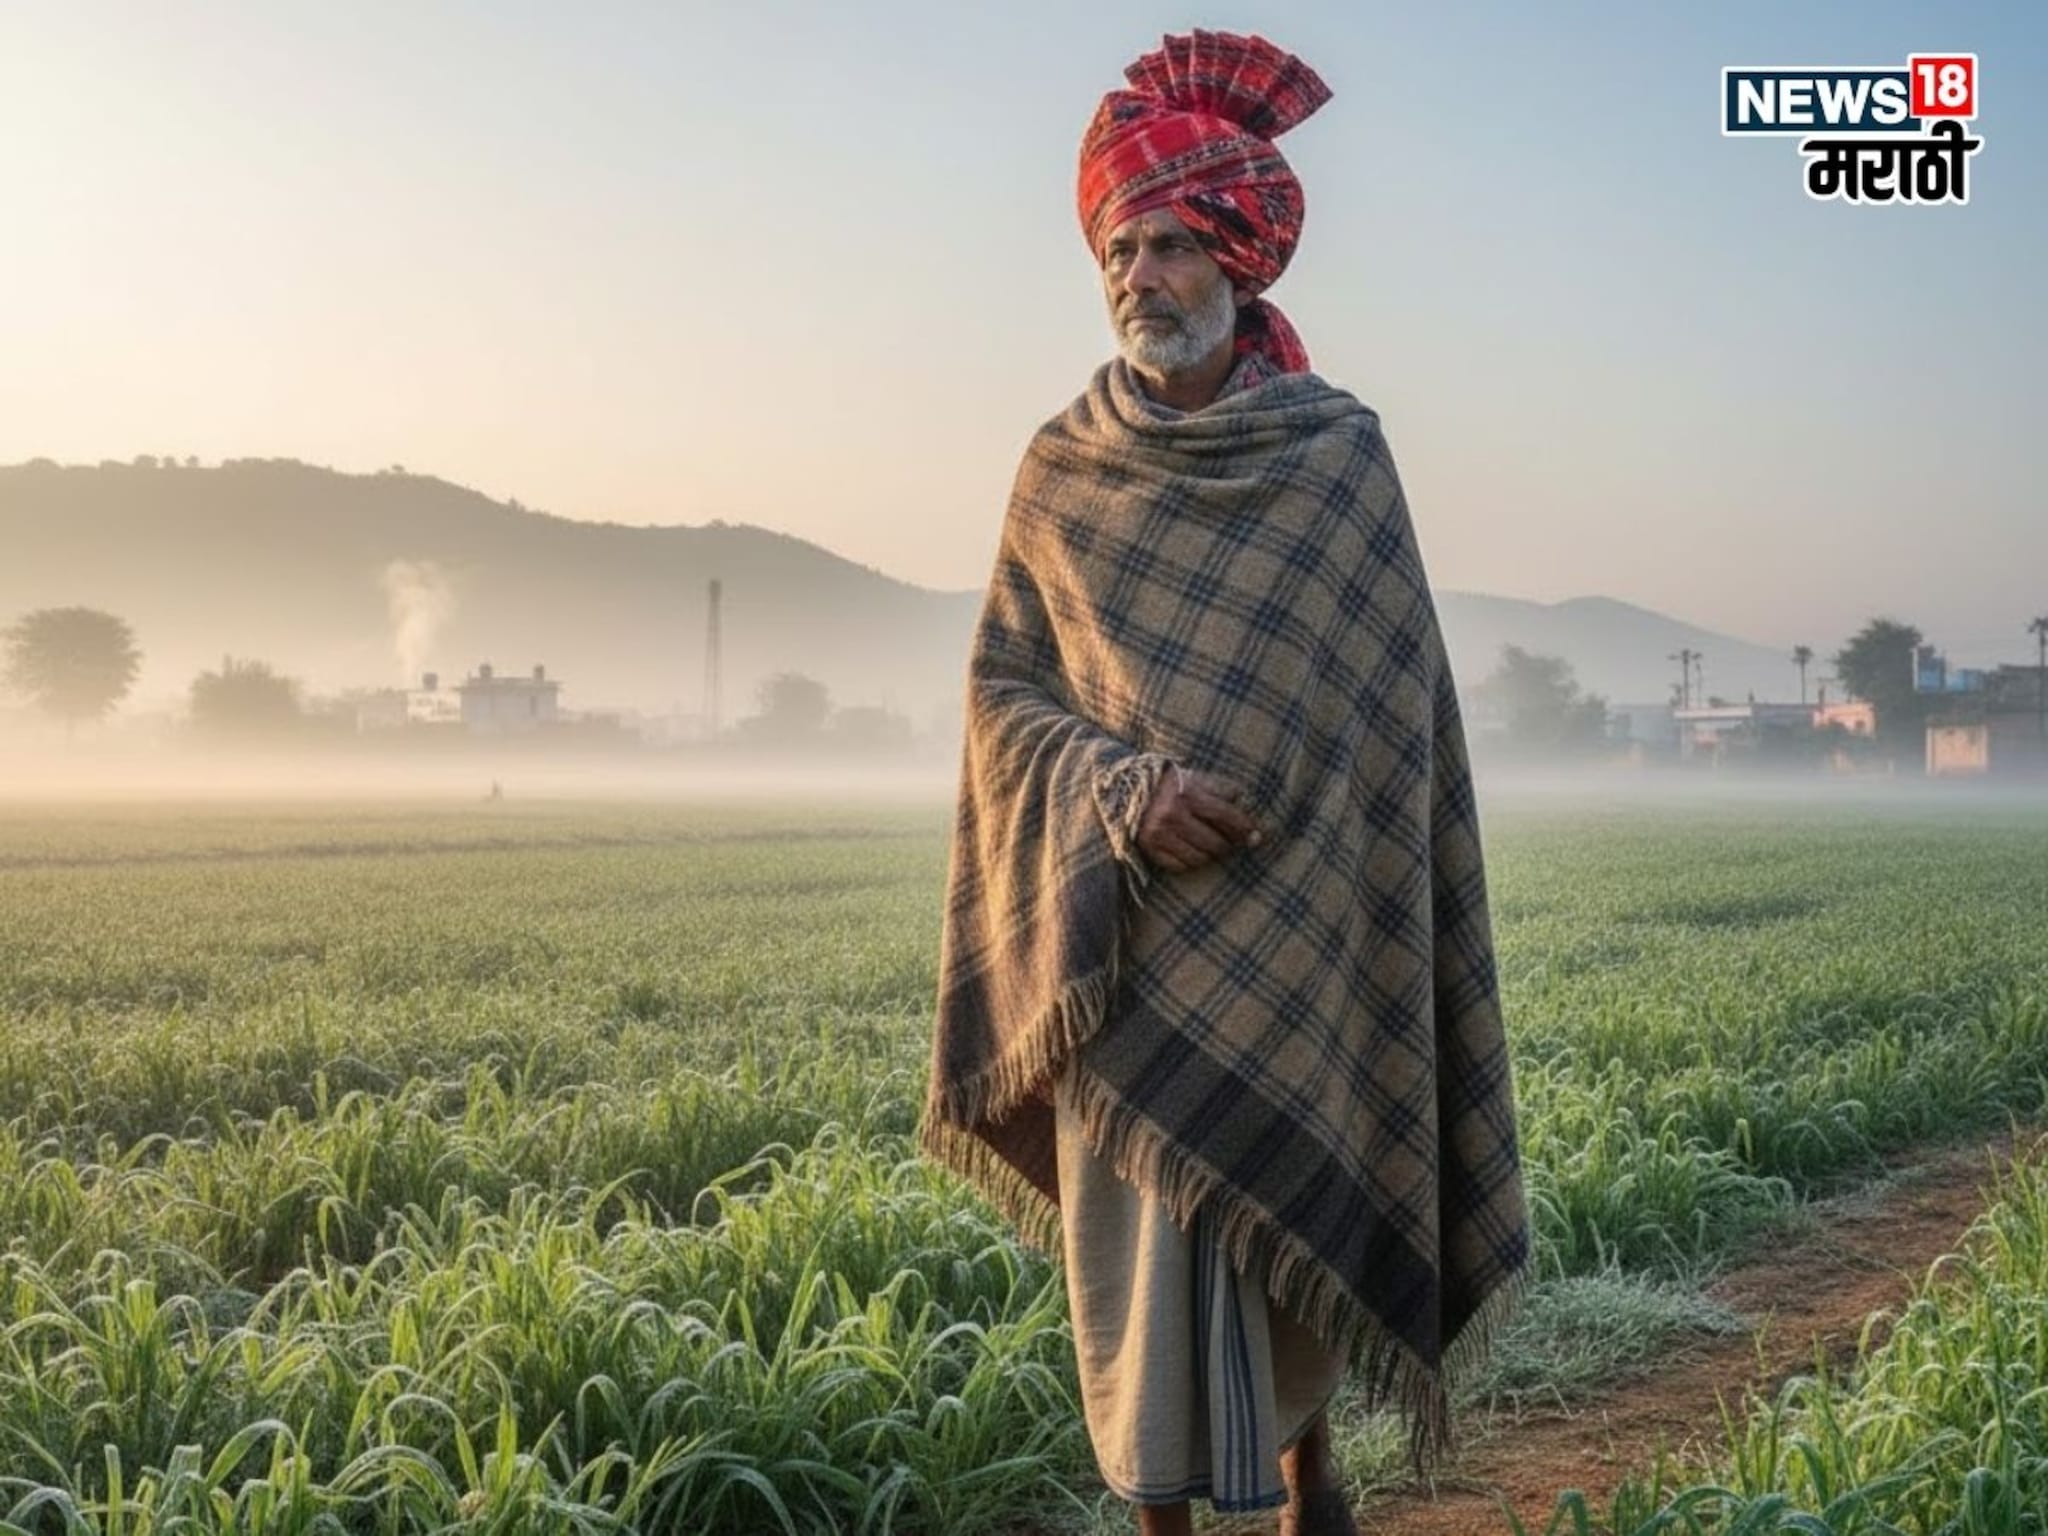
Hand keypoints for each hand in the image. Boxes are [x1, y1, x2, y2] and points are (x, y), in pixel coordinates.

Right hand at [1136, 764, 1265, 873]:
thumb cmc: (1169, 783)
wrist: (1126, 789)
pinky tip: (1192, 852)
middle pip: (1216, 842)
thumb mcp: (1194, 777)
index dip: (1245, 827)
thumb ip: (1220, 789)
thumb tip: (1244, 808)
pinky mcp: (1150, 848)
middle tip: (1231, 842)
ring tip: (1210, 846)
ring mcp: (1160, 833)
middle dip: (1228, 844)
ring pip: (1200, 858)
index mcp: (1188, 792)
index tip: (1257, 836)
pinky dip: (1191, 861)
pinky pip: (1181, 866)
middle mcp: (1173, 814)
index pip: (1226, 815)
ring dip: (1210, 855)